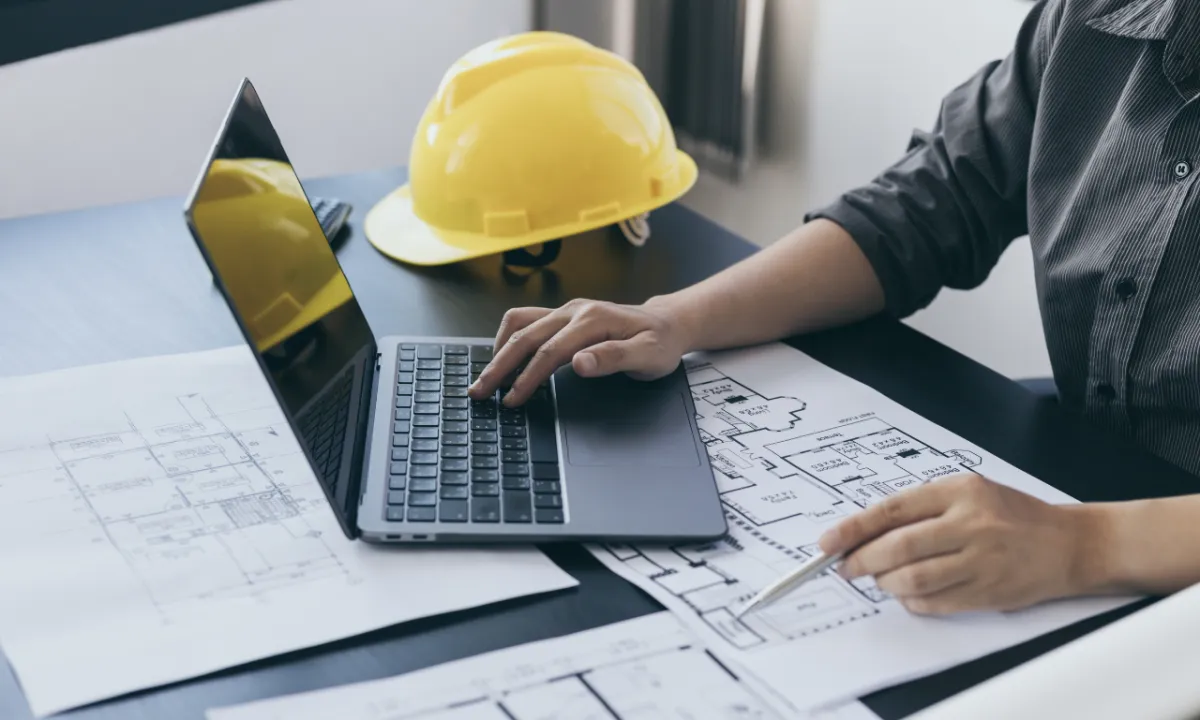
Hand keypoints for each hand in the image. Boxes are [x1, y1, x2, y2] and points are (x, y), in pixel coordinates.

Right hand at [468, 298, 690, 405]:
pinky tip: (503, 359)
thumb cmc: (659, 343)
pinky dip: (509, 339)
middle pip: (525, 337)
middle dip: (499, 366)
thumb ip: (613, 358)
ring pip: (520, 323)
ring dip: (499, 350)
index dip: (527, 378)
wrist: (666, 323)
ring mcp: (566, 310)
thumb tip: (579, 363)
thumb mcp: (648, 356)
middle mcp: (574, 310)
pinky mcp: (562, 314)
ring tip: (487, 377)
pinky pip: (526, 321)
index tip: (512, 400)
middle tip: (479, 392)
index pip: (550, 352)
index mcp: (593, 320)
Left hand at [818, 474, 1097, 614]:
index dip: (854, 528)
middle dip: (862, 560)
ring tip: (880, 578)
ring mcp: (980, 561)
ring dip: (885, 582)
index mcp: (960, 491)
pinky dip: (912, 600)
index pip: (893, 510)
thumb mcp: (969, 492)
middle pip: (898, 548)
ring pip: (913, 579)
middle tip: (846, 566)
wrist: (1070, 544)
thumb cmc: (1012, 515)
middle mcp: (970, 524)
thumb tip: (866, 531)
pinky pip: (934, 603)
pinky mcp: (987, 593)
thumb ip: (922, 507)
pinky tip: (909, 592)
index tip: (827, 542)